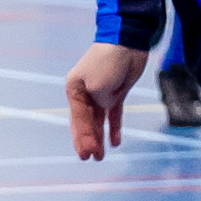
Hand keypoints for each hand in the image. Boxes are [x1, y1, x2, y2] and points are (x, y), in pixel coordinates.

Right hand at [65, 42, 146, 159]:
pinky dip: (114, 127)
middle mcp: (85, 93)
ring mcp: (101, 93)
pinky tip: (116, 142)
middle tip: (89, 159)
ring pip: (99, 121)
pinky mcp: (117, 92)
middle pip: (85, 122)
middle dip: (87, 141)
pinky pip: (114, 114)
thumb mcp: (99, 85)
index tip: (86, 154)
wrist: (126, 41)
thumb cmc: (107, 61)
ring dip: (99, 137)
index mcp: (74, 90)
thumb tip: (105, 108)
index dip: (83, 138)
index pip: (78, 119)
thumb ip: (100, 101)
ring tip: (100, 156)